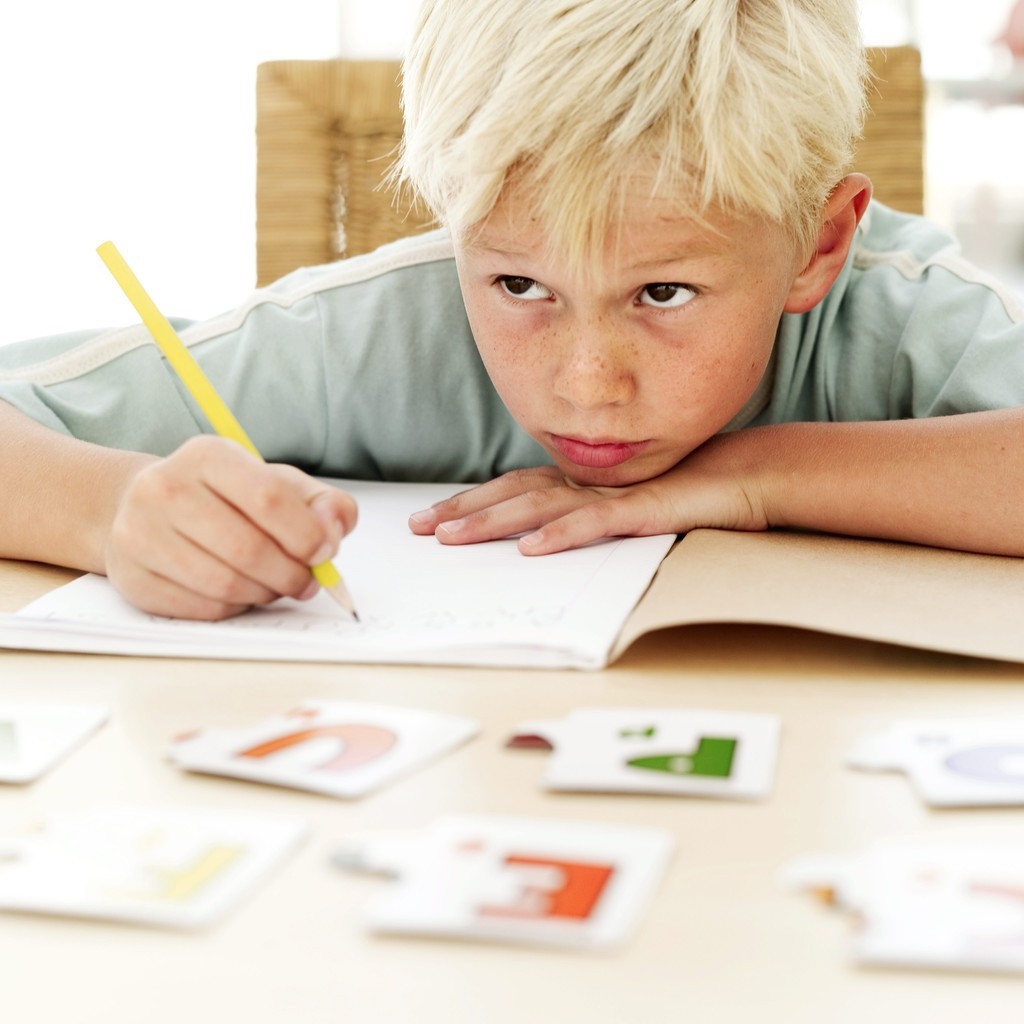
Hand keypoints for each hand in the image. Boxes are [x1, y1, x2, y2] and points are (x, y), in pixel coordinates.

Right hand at [104, 435, 357, 618]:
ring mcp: (140, 534)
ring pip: (225, 584)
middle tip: (308, 581)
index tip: (325, 552)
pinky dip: (236, 609)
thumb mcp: (277, 483)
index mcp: (207, 456)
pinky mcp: (133, 577)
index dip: (308, 533)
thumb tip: (336, 529)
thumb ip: (321, 503)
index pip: (269, 497)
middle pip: (247, 548)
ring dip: (266, 594)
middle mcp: (165, 488)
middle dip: (291, 574)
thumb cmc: (225, 497)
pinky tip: (243, 594)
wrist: (144, 507)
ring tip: (277, 586)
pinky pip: (202, 608)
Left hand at [408, 434, 769, 552]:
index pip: (513, 490)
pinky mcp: (643, 507)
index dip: (471, 503)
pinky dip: (562, 534)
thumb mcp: (628, 508)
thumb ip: (589, 517)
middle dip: (463, 511)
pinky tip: (533, 548)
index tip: (432, 520)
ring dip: (494, 522)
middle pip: (513, 494)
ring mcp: (612, 492)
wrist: (747, 474)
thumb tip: (544, 540)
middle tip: (420, 529)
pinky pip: (596, 522)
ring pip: (541, 506)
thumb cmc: (689, 492)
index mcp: (580, 481)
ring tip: (454, 538)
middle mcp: (587, 482)